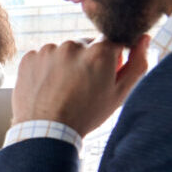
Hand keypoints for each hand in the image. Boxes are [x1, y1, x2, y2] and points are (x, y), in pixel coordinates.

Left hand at [12, 35, 148, 135]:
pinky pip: (43, 58)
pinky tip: (48, 87)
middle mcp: (72, 45)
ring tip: (63, 89)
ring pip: (63, 51)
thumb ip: (136, 63)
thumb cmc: (85, 114)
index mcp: (99, 52)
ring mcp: (48, 51)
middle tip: (81, 86)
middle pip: (86, 45)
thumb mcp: (119, 93)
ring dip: (66, 64)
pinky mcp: (29, 58)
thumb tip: (143, 39)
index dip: (110, 60)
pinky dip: (46, 68)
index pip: (112, 43)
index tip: (103, 76)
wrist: (45, 131)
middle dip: (87, 60)